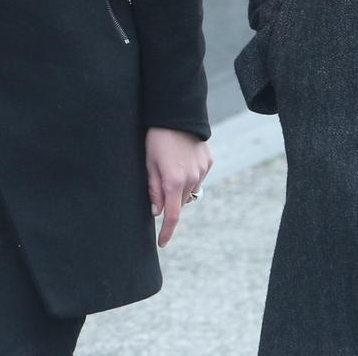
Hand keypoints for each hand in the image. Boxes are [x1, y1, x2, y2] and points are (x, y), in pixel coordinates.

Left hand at [145, 127, 212, 247]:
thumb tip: (157, 211)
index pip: (172, 216)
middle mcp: (191, 179)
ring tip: (170, 167)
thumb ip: (153, 189)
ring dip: (180, 188)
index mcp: (173, 181)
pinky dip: (190, 176)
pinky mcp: (208, 161)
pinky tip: (181, 160)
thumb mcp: (148, 163)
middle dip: (170, 202)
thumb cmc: (156, 138)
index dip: (166, 232)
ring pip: (190, 191)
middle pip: (180, 203)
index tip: (162, 243)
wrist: (177, 113)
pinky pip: (198, 177)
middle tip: (158, 185)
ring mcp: (202, 170)